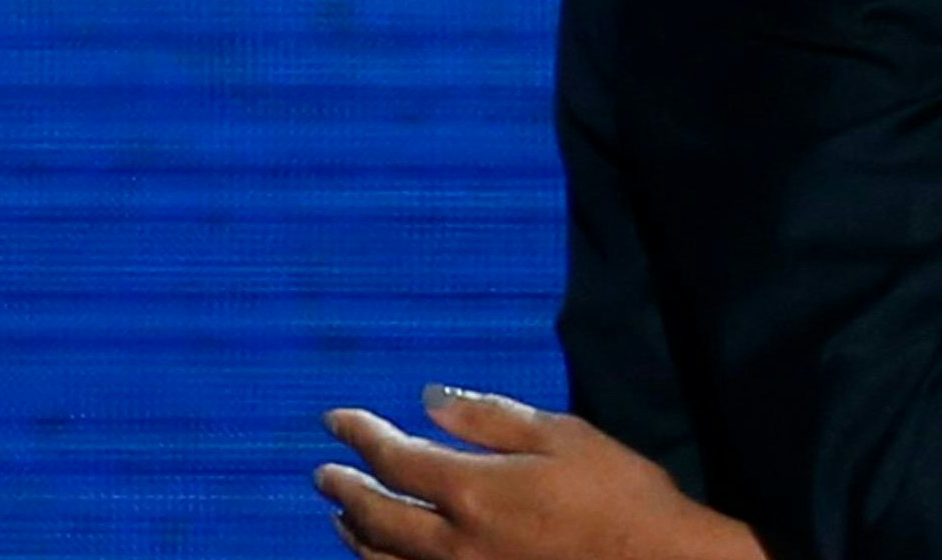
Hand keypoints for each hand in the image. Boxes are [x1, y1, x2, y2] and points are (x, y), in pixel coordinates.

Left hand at [315, 386, 764, 559]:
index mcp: (473, 489)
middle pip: (377, 515)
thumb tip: (429, 397)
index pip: (396, 458)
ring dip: (355, 532)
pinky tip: (382, 556)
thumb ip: (490, 417)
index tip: (335, 419)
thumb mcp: (562, 436)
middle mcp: (452, 541)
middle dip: (345, 488)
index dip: (361, 435)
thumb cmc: (618, 492)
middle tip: (323, 471)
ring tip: (341, 515)